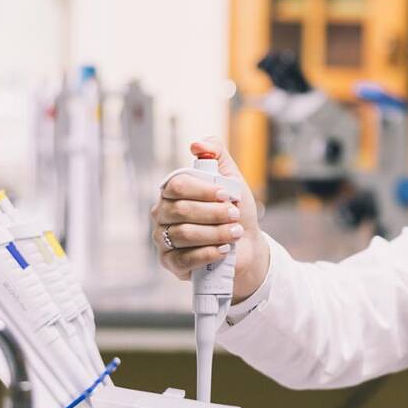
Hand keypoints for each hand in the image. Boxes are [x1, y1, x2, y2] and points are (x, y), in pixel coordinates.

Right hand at [150, 137, 269, 299]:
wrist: (246, 245)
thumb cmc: (235, 210)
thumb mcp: (231, 179)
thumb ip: (216, 155)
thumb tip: (196, 145)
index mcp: (172, 192)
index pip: (177, 185)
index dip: (202, 189)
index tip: (225, 194)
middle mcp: (162, 214)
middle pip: (181, 210)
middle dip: (213, 213)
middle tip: (234, 215)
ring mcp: (163, 239)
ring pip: (183, 234)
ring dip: (215, 233)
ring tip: (235, 232)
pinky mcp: (171, 263)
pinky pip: (183, 258)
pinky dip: (207, 253)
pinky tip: (223, 250)